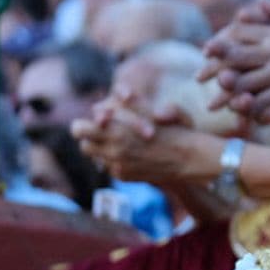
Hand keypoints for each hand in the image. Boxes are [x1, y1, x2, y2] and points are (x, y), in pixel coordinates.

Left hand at [72, 95, 219, 185]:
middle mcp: (113, 152)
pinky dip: (117, 159)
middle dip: (92, 137)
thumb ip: (137, 101)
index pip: (79, 129)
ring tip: (120, 142)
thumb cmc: (177, 131)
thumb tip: (122, 93)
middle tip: (107, 131)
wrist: (190, 161)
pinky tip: (134, 154)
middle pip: (84, 145)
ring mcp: (118, 166)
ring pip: (95, 157)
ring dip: (103, 148)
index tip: (100, 122)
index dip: (85, 124)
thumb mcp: (155, 108)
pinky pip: (110, 166)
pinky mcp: (124, 176)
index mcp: (117, 132)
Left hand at [201, 0, 269, 122]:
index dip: (220, 42)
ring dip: (228, 93)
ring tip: (216, 102)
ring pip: (244, 82)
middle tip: (200, 78)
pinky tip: (242, 114)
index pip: (239, 33)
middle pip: (235, 57)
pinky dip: (250, 109)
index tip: (207, 50)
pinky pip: (262, 102)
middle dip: (215, 68)